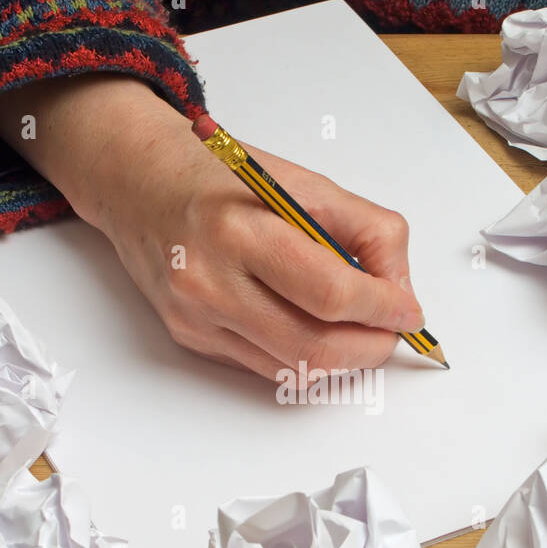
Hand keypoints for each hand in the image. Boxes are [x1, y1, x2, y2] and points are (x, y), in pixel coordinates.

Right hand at [0, 74, 423, 380]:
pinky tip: (316, 329)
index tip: (409, 311)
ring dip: (343, 360)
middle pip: (314, 346)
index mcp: (240, 230)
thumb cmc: (219, 178)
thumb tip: (399, 290)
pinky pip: (267, 368)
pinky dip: (306, 358)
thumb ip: (365, 229)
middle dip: (370, 347)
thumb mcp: (302, 181)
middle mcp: (210, 281)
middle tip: (393, 332)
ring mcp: (196, 318)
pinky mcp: (190, 339)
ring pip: (293, 369)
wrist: (137, 183)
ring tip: (361, 330)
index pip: (330, 292)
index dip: (383, 309)